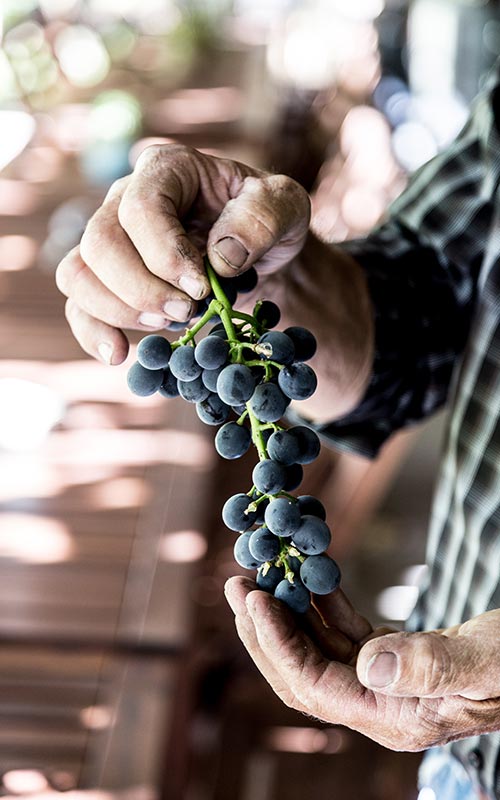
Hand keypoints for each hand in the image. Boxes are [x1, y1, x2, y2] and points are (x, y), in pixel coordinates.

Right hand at [55, 144, 309, 364]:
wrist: (262, 256)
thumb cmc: (268, 223)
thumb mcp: (287, 208)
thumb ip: (262, 218)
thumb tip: (220, 257)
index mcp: (168, 170)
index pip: (140, 208)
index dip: (164, 254)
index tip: (201, 288)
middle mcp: (125, 198)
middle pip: (100, 243)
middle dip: (141, 289)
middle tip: (186, 313)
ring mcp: (111, 240)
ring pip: (79, 274)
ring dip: (119, 310)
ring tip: (167, 325)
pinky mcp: (107, 280)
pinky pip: (78, 305)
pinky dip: (93, 332)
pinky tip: (118, 354)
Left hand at [225, 576, 499, 750]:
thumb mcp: (487, 662)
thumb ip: (432, 666)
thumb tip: (367, 665)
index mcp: (396, 718)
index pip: (316, 686)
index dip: (278, 644)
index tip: (254, 598)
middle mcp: (381, 705)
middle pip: (303, 673)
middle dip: (263, 632)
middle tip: (236, 584)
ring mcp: (385, 682)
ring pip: (318, 648)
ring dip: (286, 612)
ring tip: (257, 573)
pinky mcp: (393, 657)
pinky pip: (344, 630)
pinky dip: (322, 600)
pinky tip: (309, 572)